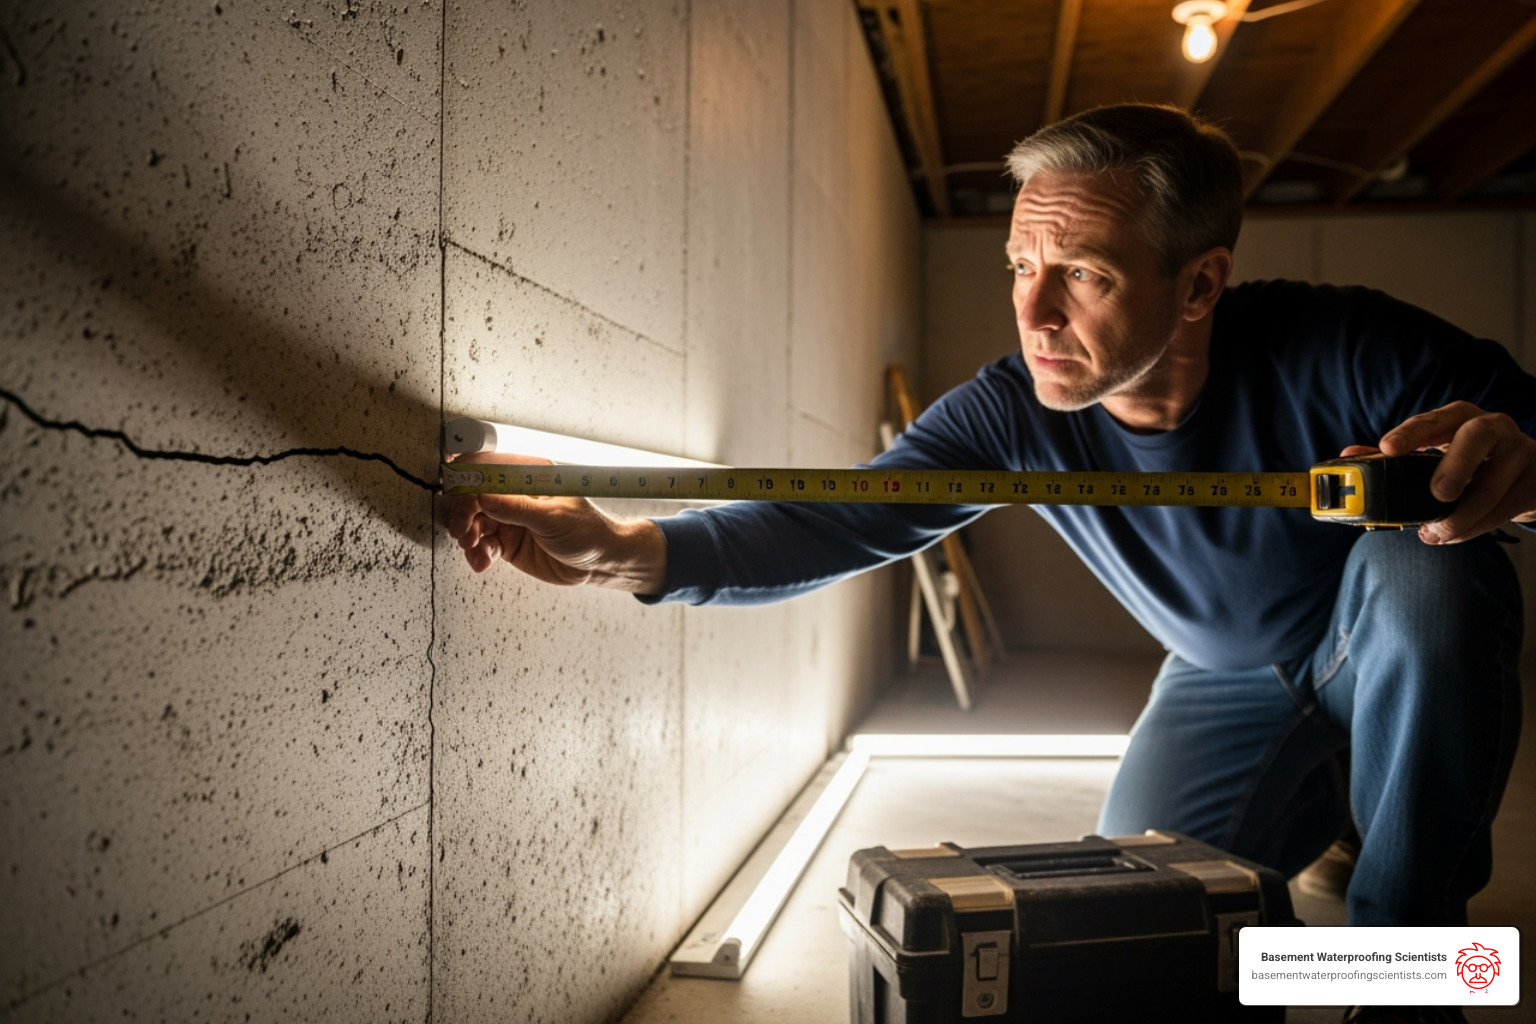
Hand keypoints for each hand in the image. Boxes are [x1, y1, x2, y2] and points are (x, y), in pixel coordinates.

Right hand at [443, 452, 666, 591]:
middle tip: (464, 530)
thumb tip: (483, 496)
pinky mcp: (508, 542)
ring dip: (469, 536)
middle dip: (465, 513)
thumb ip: (516, 508)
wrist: (600, 564)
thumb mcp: (553, 518)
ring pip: (475, 522)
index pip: (490, 467)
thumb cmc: (588, 532)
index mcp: (530, 475)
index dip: (469, 477)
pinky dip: (477, 553)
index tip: (455, 491)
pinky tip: (482, 562)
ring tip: (473, 548)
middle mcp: (516, 494)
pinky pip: (482, 544)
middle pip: (475, 496)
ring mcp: (510, 518)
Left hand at [1342, 401, 1535, 543]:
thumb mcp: (1433, 454)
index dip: (1410, 434)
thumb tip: (1348, 455)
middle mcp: (1492, 427)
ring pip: (1492, 484)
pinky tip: (1457, 535)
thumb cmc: (1467, 462)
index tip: (1387, 449)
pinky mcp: (1535, 480)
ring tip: (1436, 533)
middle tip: (1437, 494)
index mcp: (1458, 418)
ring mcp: (1519, 451)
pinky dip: (1477, 526)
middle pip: (1476, 436)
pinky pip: (1506, 507)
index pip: (1434, 419)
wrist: (1524, 474)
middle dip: (1454, 466)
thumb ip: (1393, 457)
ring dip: (1461, 515)